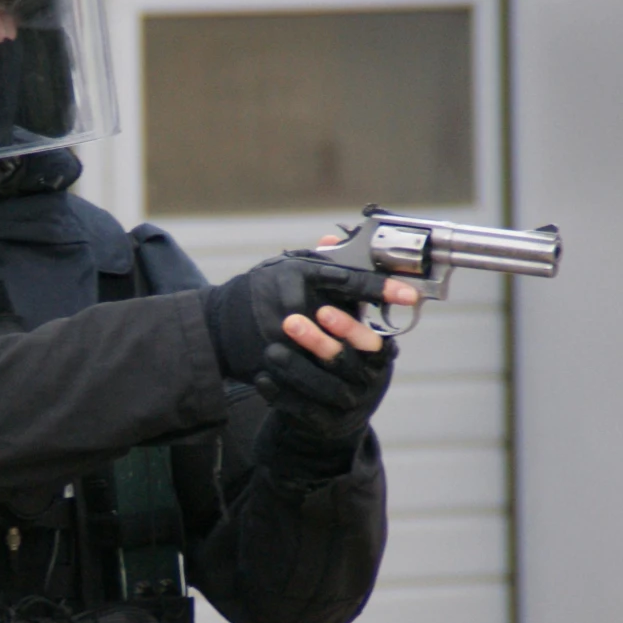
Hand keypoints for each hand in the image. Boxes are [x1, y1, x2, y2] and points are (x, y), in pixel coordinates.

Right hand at [200, 253, 416, 382]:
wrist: (214, 326)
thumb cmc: (257, 293)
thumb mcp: (286, 269)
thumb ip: (318, 262)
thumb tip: (342, 239)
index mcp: (299, 273)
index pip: (348, 279)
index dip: (381, 287)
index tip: (409, 294)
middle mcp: (291, 301)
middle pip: (342, 321)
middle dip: (362, 334)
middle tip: (381, 344)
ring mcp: (279, 333)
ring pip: (327, 352)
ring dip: (345, 360)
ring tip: (358, 366)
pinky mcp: (270, 359)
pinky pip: (305, 372)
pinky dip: (321, 379)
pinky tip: (334, 382)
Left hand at [249, 235, 407, 487]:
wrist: (332, 414)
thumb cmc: (341, 354)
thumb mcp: (344, 317)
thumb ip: (340, 283)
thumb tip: (329, 237)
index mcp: (380, 356)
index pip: (372, 340)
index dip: (350, 326)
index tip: (323, 310)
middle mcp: (369, 383)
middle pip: (345, 362)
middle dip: (317, 341)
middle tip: (288, 322)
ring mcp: (347, 407)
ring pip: (322, 389)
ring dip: (295, 368)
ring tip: (270, 351)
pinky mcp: (322, 424)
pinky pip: (300, 410)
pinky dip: (280, 394)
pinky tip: (262, 378)